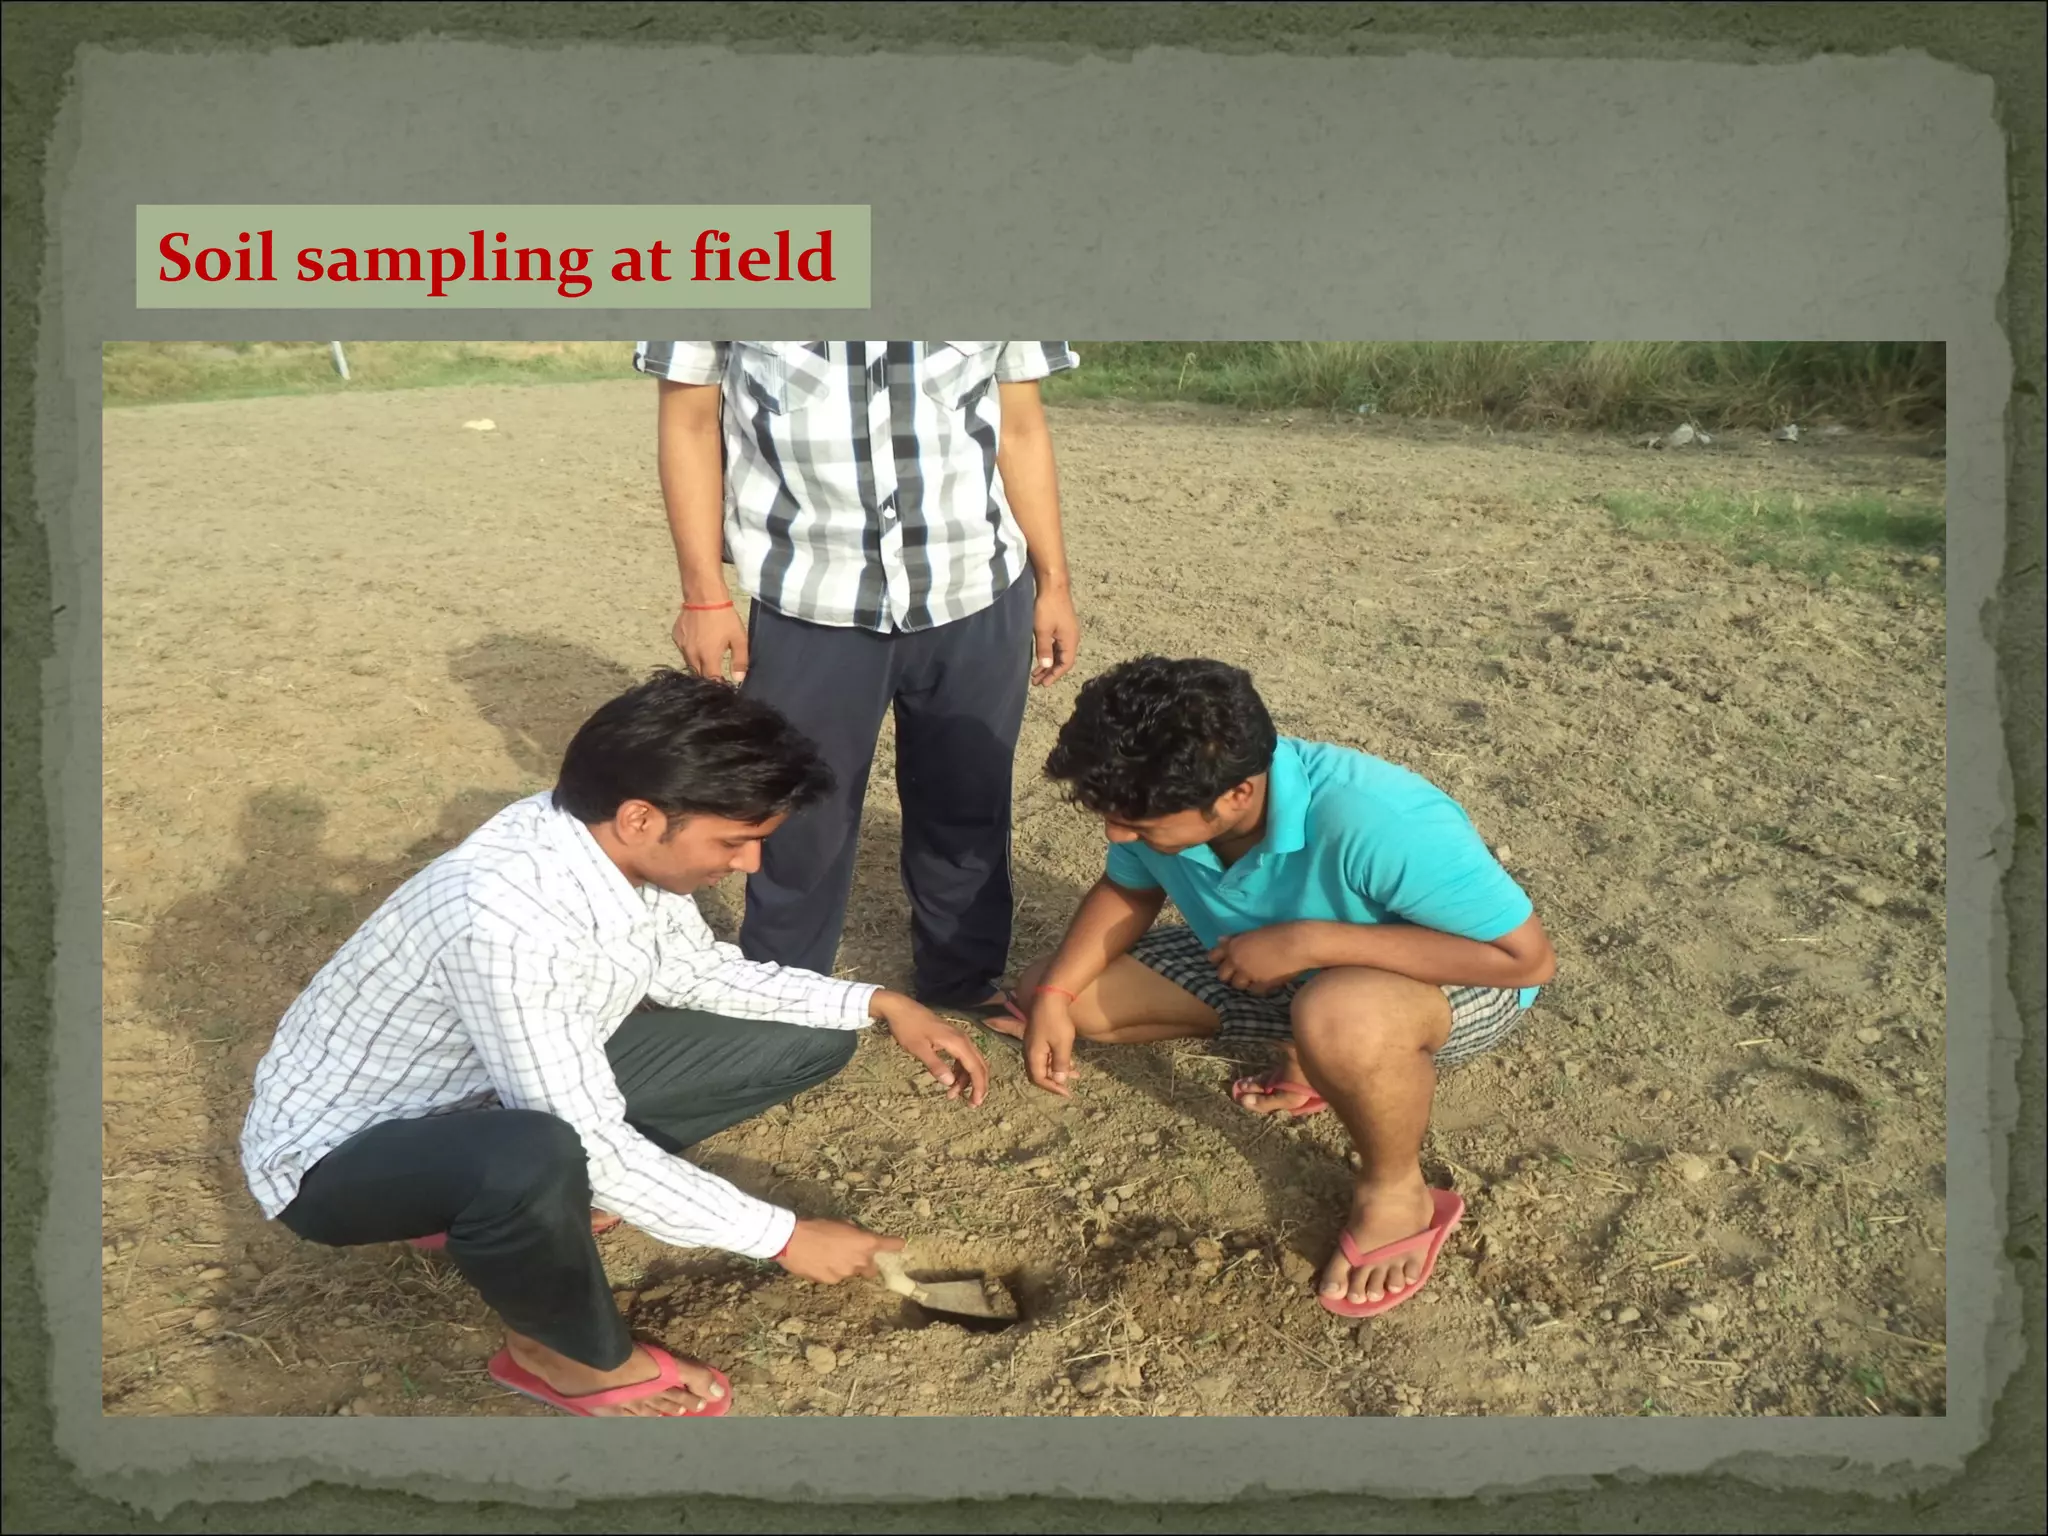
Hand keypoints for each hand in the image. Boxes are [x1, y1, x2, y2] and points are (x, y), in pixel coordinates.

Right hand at [674, 600, 749, 685]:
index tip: (723, 685)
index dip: (717, 685)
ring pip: (689, 663)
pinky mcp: (676, 637)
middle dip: (707, 676)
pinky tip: (698, 643)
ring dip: (698, 664)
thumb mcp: (739, 638)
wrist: (704, 596)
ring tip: (707, 657)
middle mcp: (692, 655)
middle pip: (698, 674)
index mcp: (708, 657)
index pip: (711, 680)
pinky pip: (683, 650)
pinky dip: (690, 651)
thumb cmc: (724, 617)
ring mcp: (681, 646)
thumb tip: (738, 679)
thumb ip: (740, 660)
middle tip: (716, 672)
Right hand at [775, 1217, 903, 1284]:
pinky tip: (820, 1262)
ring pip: (852, 1272)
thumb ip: (854, 1232)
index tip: (901, 1245)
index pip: (888, 1245)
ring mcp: (846, 1273)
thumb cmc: (817, 1227)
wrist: (793, 1241)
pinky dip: (832, 1271)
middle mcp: (860, 1260)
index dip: (895, 1245)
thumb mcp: (840, 1223)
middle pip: (871, 1268)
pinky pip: (837, 1277)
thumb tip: (856, 1236)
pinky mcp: (832, 1281)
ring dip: (846, 1266)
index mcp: (865, 1243)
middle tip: (855, 1255)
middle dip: (866, 1263)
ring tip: (828, 1255)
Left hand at [871, 994, 989, 1105]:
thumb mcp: (918, 1049)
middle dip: (978, 1085)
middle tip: (971, 1104)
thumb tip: (950, 1083)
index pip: (975, 1068)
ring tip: (952, 1095)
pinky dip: (960, 1071)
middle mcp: (962, 1039)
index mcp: (957, 1042)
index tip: (975, 1103)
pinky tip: (950, 1080)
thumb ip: (935, 1065)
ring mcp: (958, 1038)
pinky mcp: (952, 1039)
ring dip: (966, 1080)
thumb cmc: (908, 1028)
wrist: (900, 1008)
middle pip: (979, 1065)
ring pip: (971, 1062)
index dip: (978, 1087)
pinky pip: (962, 1057)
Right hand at [1022, 994, 1077, 1096]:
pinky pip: (1046, 1054)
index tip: (1066, 1092)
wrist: (1050, 997)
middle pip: (1039, 1073)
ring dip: (1058, 1070)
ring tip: (1075, 1074)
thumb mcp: (1062, 1044)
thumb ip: (1060, 1064)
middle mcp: (1030, 1051)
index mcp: (1033, 1055)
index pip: (1038, 1078)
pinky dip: (1057, 1061)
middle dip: (1054, 1081)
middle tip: (1069, 1087)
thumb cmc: (1056, 1021)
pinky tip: (1070, 1061)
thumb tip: (1059, 1080)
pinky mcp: (1039, 1036)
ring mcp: (1034, 1043)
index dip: (1052, 1087)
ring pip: (1044, 1063)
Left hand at [1031, 585, 1079, 685]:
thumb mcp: (1042, 630)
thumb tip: (1047, 667)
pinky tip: (1041, 656)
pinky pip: (1057, 645)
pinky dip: (1049, 653)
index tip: (1043, 684)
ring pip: (1059, 653)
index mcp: (1070, 641)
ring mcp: (1068, 632)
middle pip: (1063, 660)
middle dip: (1050, 672)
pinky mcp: (1062, 626)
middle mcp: (1072, 638)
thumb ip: (1044, 649)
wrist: (1053, 585)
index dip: (1055, 675)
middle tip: (1037, 682)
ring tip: (1036, 673)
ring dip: (1048, 663)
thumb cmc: (1048, 607)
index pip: (1065, 664)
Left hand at [1209, 926, 1311, 995]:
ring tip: (1252, 977)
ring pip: (1236, 985)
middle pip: (1222, 975)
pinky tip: (1264, 981)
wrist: (1300, 944)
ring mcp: (1249, 975)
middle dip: (1228, 974)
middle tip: (1237, 971)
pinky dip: (1257, 987)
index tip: (1221, 961)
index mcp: (1234, 946)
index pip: (1214, 957)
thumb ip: (1237, 939)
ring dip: (1242, 981)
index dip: (1217, 960)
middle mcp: (1237, 962)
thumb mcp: (1255, 932)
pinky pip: (1254, 991)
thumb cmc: (1281, 932)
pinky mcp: (1262, 985)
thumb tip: (1221, 940)